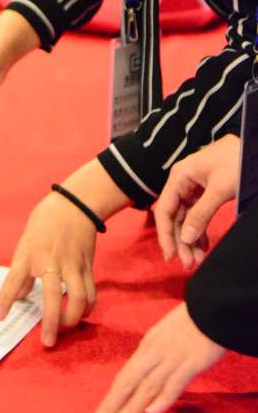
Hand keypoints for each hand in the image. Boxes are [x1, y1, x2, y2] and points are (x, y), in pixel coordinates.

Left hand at [0, 189, 98, 346]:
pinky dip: (87, 307)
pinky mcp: (88, 266)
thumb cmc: (45, 222)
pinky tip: (81, 314)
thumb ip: (24, 270)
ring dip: (73, 318)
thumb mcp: (26, 241)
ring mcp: (72, 263)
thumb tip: (22, 297)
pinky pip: (90, 292)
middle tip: (47, 342)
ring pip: (79, 298)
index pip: (14, 279)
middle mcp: (50, 260)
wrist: (75, 203)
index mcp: (29, 252)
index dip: (5, 299)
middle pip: (52, 296)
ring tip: (65, 329)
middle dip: (51, 322)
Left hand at [86, 304, 225, 412]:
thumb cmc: (191, 321)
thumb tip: (146, 376)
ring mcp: (170, 359)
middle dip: (110, 406)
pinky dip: (162, 398)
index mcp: (147, 346)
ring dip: (129, 408)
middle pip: (128, 383)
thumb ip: (155, 356)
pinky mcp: (190, 363)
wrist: (210, 305)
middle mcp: (153, 354)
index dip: (111, 397)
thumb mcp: (165, 336)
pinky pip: (174, 383)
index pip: (124, 376)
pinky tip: (150, 412)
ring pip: (146, 387)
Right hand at [155, 135, 239, 269]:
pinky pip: (197, 215)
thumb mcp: (219, 190)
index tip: (171, 256)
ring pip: (185, 218)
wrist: (251, 148)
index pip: (164, 210)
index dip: (165, 234)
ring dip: (190, 240)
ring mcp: (193, 188)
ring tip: (197, 260)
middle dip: (181, 241)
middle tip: (189, 265)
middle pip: (174, 217)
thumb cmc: (234, 163)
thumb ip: (201, 214)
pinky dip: (199, 231)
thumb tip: (185, 238)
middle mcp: (182, 183)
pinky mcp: (204, 193)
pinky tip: (203, 247)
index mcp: (179, 177)